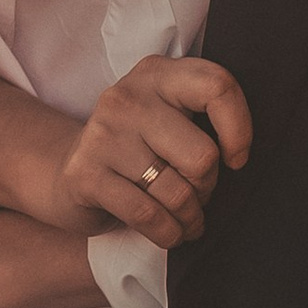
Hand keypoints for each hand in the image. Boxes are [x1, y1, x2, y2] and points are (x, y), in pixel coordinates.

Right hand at [59, 56, 252, 249]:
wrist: (66, 169)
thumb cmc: (137, 147)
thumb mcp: (169, 115)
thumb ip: (203, 115)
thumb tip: (242, 156)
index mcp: (157, 73)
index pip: (217, 87)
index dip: (239, 130)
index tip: (236, 158)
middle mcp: (127, 97)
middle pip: (202, 156)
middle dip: (207, 187)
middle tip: (198, 194)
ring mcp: (103, 135)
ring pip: (177, 192)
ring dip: (189, 217)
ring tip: (186, 220)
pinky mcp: (85, 174)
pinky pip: (148, 215)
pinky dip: (168, 233)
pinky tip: (170, 233)